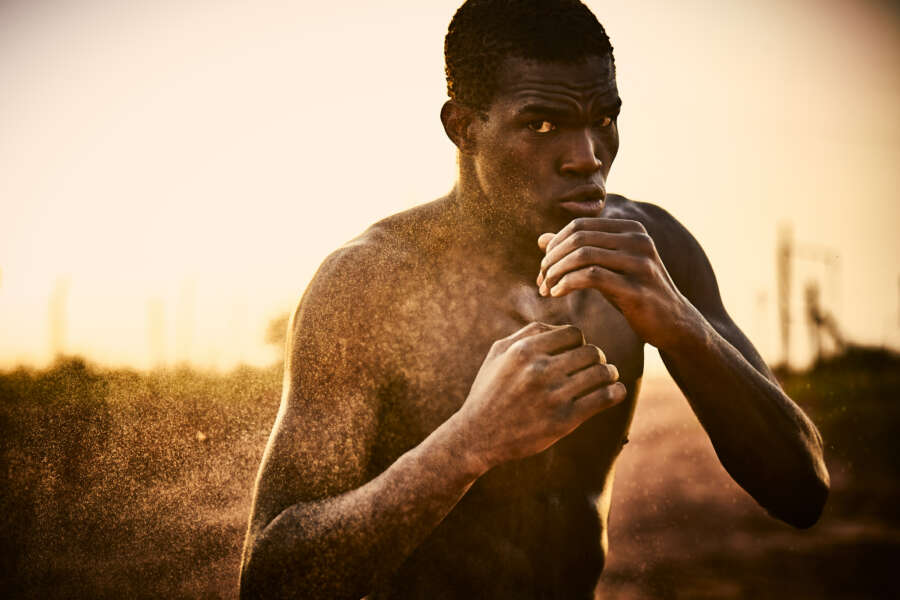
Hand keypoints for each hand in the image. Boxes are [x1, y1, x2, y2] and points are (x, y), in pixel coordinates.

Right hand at [454, 322, 625, 470]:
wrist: (478, 436)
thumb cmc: (488, 391)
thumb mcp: (498, 354)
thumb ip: (527, 334)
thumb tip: (558, 326)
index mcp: (524, 350)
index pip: (573, 334)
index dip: (580, 341)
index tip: (578, 352)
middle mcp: (540, 370)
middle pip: (590, 352)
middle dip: (596, 358)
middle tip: (595, 366)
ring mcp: (553, 396)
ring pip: (601, 373)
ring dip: (609, 373)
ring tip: (609, 377)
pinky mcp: (564, 420)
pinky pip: (603, 398)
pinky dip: (615, 392)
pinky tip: (615, 391)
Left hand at [536, 218, 694, 348]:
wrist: (674, 324)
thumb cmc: (635, 294)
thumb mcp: (606, 268)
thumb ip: (577, 251)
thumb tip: (541, 238)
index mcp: (631, 229)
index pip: (578, 226)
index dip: (554, 245)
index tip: (543, 267)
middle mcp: (638, 240)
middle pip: (577, 238)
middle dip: (551, 259)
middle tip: (540, 281)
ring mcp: (640, 263)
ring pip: (582, 255)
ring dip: (556, 272)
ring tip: (546, 289)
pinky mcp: (637, 288)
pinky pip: (591, 277)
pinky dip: (567, 283)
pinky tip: (557, 293)